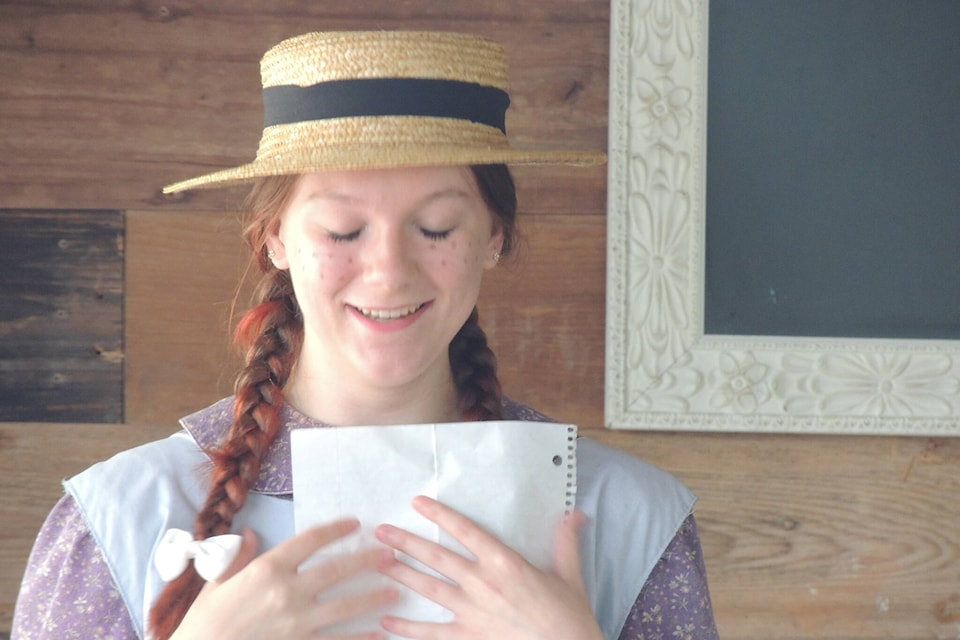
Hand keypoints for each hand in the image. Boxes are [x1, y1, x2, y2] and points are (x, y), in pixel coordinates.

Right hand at [172, 519, 397, 639]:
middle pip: (336, 571)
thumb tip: (254, 533)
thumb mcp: (217, 579)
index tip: (355, 523)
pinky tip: (378, 634)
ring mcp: (295, 622)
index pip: (310, 540)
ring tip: (395, 592)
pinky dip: (359, 638)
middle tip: (391, 555)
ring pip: (344, 607)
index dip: (335, 529)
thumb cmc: (205, 619)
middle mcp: (286, 592)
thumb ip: (241, 555)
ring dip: (372, 599)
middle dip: (367, 561)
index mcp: (267, 568)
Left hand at [374, 496, 603, 639]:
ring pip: (429, 589)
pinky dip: (407, 629)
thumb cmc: (569, 618)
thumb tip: (575, 514)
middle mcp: (483, 584)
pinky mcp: (468, 638)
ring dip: (401, 575)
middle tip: (381, 531)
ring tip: (379, 563)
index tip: (418, 502)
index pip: (466, 531)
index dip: (440, 514)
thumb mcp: (569, 576)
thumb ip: (565, 542)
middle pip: (437, 557)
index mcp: (505, 563)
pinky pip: (431, 633)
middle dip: (406, 542)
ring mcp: (472, 613)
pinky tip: (386, 623)